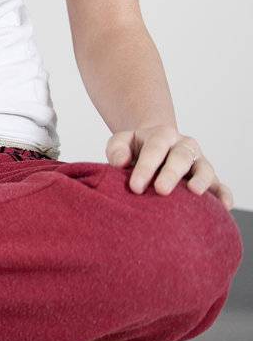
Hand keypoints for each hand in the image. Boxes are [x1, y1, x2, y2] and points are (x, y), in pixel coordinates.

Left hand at [107, 125, 233, 209]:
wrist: (157, 147)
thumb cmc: (135, 149)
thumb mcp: (121, 142)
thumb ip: (117, 149)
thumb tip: (119, 163)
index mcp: (162, 135)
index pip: (154, 149)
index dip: (145, 168)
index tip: (134, 187)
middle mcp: (184, 146)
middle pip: (180, 157)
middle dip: (171, 174)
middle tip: (161, 191)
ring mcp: (199, 162)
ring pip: (204, 169)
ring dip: (201, 180)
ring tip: (194, 192)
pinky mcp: (210, 178)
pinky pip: (220, 185)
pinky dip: (224, 194)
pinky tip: (224, 205)